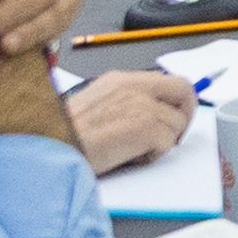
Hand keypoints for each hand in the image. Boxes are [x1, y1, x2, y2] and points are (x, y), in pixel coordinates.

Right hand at [62, 67, 195, 176]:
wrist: (52, 147)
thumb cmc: (65, 134)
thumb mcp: (95, 104)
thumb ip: (124, 101)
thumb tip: (152, 111)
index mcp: (120, 80)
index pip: (166, 80)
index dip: (175, 100)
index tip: (174, 116)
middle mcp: (134, 86)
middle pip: (184, 90)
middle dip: (186, 114)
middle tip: (174, 135)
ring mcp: (142, 105)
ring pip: (177, 123)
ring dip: (162, 141)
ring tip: (135, 150)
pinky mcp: (146, 127)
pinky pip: (167, 143)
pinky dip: (153, 155)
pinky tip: (130, 157)